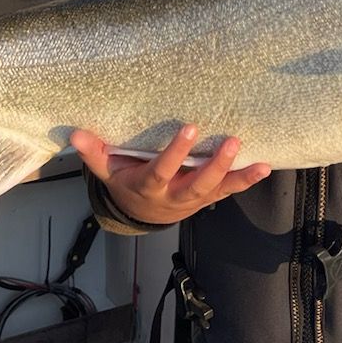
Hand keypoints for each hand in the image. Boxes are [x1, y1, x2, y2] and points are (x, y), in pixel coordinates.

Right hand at [70, 123, 270, 225]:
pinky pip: (228, 191)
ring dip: (237, 177)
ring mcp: (192, 199)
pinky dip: (246, 181)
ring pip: (216, 191)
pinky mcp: (206, 198)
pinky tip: (264, 168)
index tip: (190, 128)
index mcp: (149, 186)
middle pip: (196, 185)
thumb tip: (76, 134)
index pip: (163, 171)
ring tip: (258, 164)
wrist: (140, 214)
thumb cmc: (125, 184)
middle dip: (214, 165)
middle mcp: (174, 196)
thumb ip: (95, 153)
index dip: (176, 153)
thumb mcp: (107, 172)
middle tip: (231, 142)